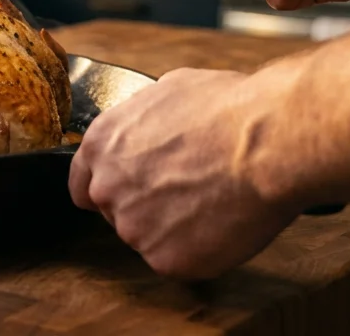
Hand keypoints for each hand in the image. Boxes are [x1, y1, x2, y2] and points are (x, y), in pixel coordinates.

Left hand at [68, 65, 302, 277]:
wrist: (267, 142)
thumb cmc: (228, 109)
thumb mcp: (169, 89)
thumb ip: (142, 121)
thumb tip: (150, 128)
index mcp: (102, 144)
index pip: (82, 184)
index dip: (108, 188)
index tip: (129, 190)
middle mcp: (108, 188)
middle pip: (115, 212)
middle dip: (144, 206)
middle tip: (186, 192)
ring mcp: (134, 228)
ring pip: (148, 238)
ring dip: (172, 228)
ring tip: (212, 201)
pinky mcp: (166, 259)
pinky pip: (179, 260)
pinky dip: (199, 249)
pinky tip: (222, 222)